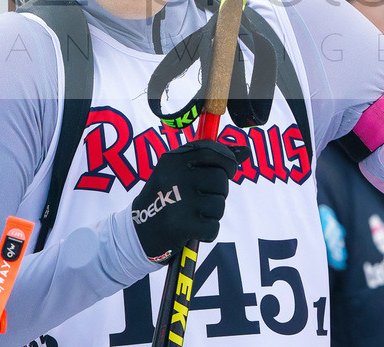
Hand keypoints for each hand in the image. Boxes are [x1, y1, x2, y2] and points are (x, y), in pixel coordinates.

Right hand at [131, 139, 249, 262]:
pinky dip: (207, 232)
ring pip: (219, 204)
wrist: (137, 234)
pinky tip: (192, 230)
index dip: (227, 161)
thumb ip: (211, 160)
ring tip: (193, 215)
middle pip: (221, 179)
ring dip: (212, 214)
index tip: (227, 170)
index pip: (212, 151)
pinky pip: (214, 227)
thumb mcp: (178, 173)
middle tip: (201, 199)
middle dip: (218, 192)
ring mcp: (178, 201)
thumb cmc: (165, 199)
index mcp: (172, 160)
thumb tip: (246, 151)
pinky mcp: (182, 226)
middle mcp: (175, 177)